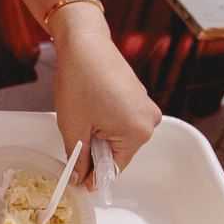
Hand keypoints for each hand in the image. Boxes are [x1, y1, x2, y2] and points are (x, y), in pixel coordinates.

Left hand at [50, 15, 160, 190]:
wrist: (83, 43)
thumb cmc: (80, 81)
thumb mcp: (74, 128)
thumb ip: (79, 160)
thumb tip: (80, 178)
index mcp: (138, 132)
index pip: (115, 168)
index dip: (93, 175)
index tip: (78, 180)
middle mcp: (150, 121)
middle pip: (119, 152)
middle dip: (96, 151)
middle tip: (74, 138)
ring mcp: (145, 106)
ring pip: (120, 135)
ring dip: (100, 135)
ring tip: (82, 116)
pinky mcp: (138, 96)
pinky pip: (122, 119)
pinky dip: (106, 120)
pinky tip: (90, 107)